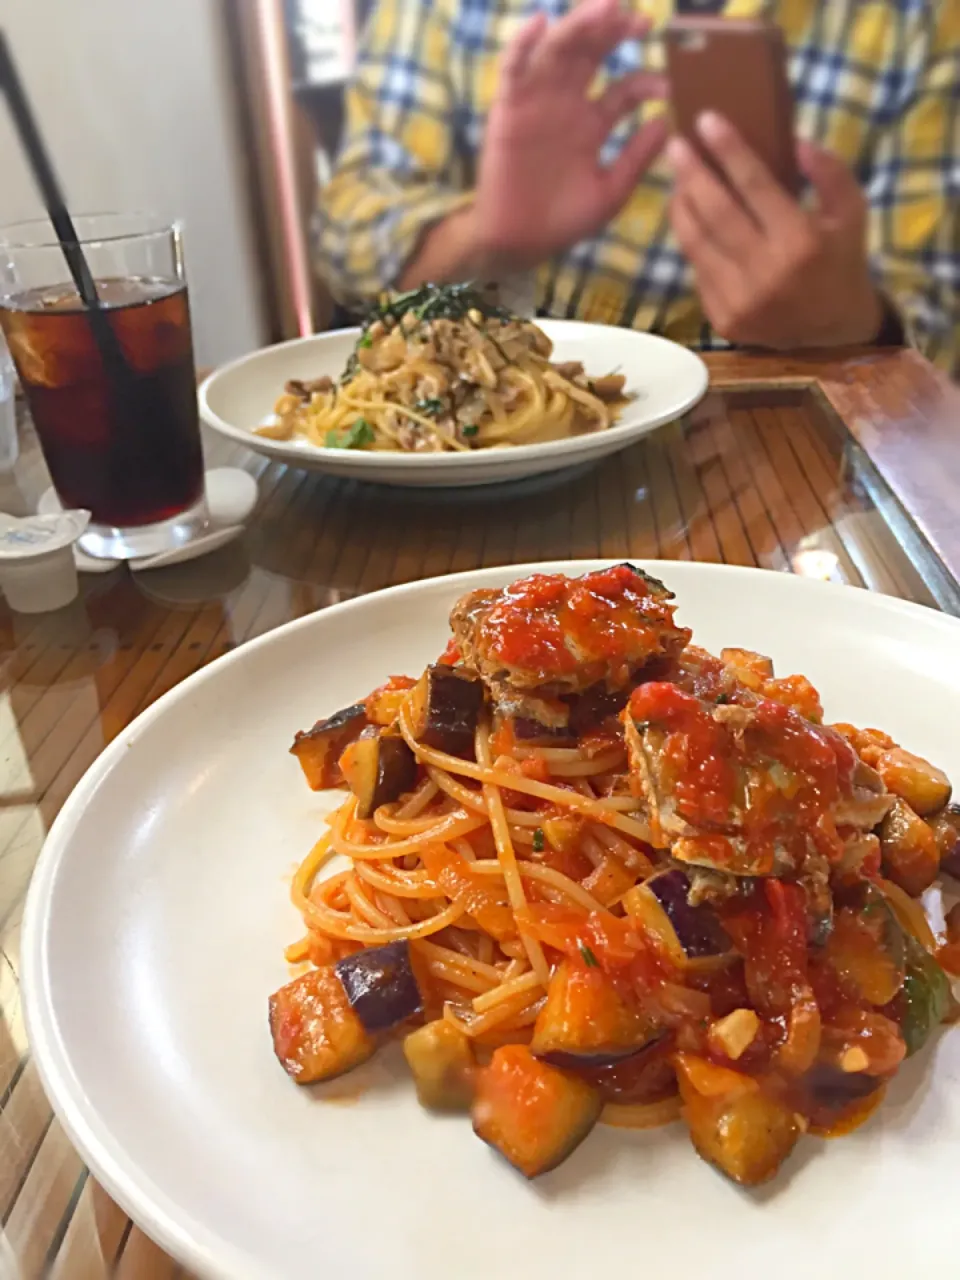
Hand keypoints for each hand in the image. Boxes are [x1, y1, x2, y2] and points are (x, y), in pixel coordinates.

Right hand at [472, 0, 666, 271]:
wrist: (518, 243)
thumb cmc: (563, 221)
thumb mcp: (610, 192)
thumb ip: (636, 159)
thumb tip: (667, 123)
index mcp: (594, 122)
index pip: (626, 88)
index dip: (649, 82)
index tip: (671, 85)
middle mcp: (568, 104)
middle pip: (594, 53)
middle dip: (617, 32)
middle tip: (641, 21)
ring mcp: (539, 102)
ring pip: (559, 49)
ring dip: (581, 24)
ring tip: (607, 7)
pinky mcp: (509, 108)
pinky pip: (513, 69)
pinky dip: (522, 45)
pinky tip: (540, 24)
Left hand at [667, 113, 882, 348]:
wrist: (832, 331)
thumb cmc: (840, 261)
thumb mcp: (852, 212)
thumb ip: (831, 173)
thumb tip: (795, 140)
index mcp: (801, 242)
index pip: (755, 186)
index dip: (729, 150)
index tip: (706, 119)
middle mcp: (766, 273)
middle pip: (716, 212)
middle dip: (692, 174)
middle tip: (675, 144)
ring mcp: (739, 300)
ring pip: (697, 242)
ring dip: (682, 205)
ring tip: (678, 178)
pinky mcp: (722, 318)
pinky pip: (698, 269)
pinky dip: (690, 239)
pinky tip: (689, 216)